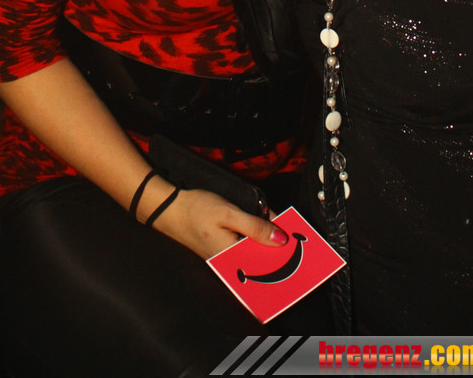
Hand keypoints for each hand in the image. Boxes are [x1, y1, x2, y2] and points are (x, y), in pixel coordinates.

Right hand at [152, 188, 287, 258]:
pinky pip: (246, 247)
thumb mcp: (229, 214)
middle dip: (278, 252)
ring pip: (255, 254)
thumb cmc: (197, 209)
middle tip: (299, 241)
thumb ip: (255, 227)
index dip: (283, 256)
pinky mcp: (224, 248)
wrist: (170, 207)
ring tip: (288, 235)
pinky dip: (258, 240)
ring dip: (269, 245)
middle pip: (261, 261)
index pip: (264, 264)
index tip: (302, 248)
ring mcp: (226, 257)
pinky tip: (269, 231)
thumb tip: (281, 239)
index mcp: (231, 259)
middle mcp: (230, 264)